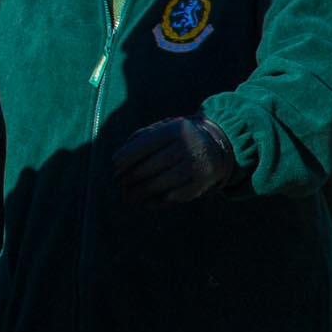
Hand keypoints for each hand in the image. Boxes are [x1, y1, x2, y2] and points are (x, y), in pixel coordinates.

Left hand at [112, 115, 236, 203]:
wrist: (217, 146)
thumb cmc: (178, 138)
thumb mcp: (162, 129)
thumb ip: (139, 139)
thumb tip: (117, 162)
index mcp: (175, 130)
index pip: (143, 146)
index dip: (125, 158)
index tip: (115, 166)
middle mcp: (187, 147)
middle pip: (148, 167)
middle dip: (129, 178)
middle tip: (118, 183)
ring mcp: (196, 166)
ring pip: (158, 184)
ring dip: (139, 192)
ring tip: (127, 195)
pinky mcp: (201, 183)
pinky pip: (173, 196)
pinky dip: (157, 201)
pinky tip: (145, 202)